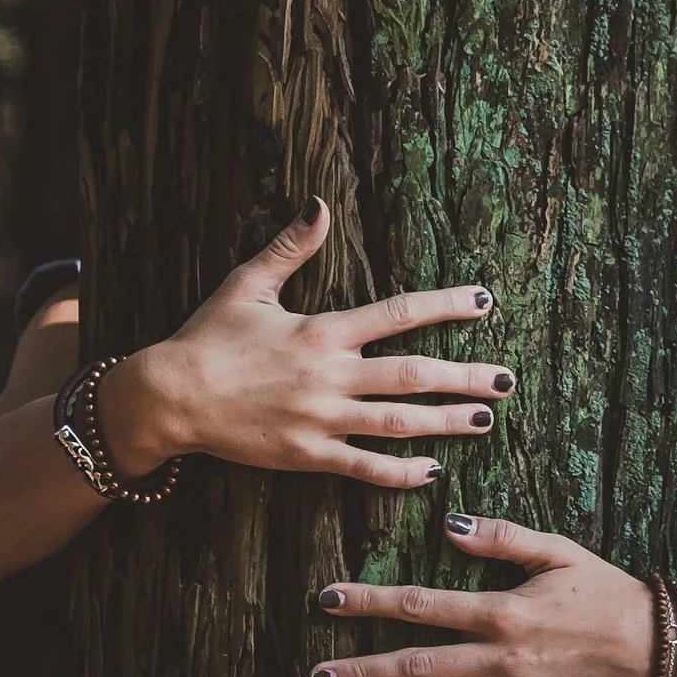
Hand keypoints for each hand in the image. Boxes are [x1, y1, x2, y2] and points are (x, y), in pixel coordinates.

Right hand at [99, 198, 513, 488]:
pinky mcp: (307, 456)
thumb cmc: (207, 338)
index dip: (445, 306)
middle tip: (506, 380)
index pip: (397, 314)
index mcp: (322, 331)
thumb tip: (320, 204)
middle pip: (412, 375)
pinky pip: (363, 467)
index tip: (484, 302)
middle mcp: (329, 376)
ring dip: (445, 422)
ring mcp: (321, 420)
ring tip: (483, 420)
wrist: (169, 397)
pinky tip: (432, 472)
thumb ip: (291, 247)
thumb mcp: (247, 284)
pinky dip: (400, 472)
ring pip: (398, 423)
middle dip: (464, 376)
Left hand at [310, 512, 656, 676]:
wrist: (663, 647)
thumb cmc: (607, 593)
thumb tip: (449, 524)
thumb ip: (502, 538)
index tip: (327, 601)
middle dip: (362, 669)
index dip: (370, 602)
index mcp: (501, 611)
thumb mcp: (558, 551)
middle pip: (417, 664)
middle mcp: (501, 659)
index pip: (421, 605)